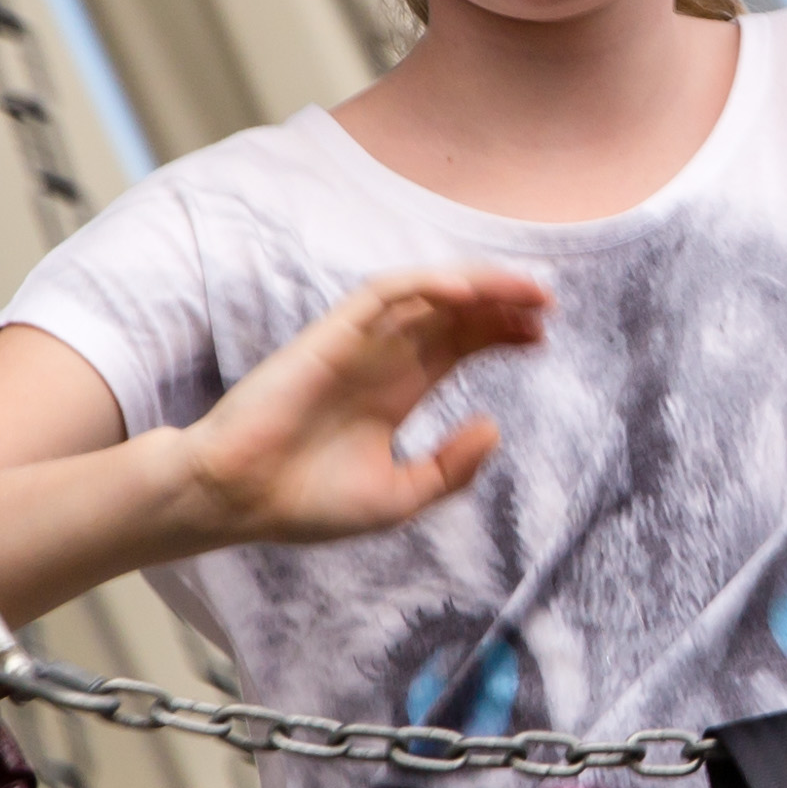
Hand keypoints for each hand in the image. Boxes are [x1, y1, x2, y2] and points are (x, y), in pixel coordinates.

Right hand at [177, 266, 548, 548]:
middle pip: (452, 315)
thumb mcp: (399, 497)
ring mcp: (358, 343)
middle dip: (501, 304)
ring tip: (526, 290)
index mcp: (396, 392)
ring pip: (427, 295)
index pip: (458, 346)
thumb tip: (495, 427)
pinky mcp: (332, 334)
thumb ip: (449, 469)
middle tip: (547, 303)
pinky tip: (467, 292)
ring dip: (477, 286)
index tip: (541, 337)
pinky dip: (426, 284)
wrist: (239, 499)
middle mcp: (381, 360)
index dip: (501, 334)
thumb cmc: (307, 503)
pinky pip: (384, 294)